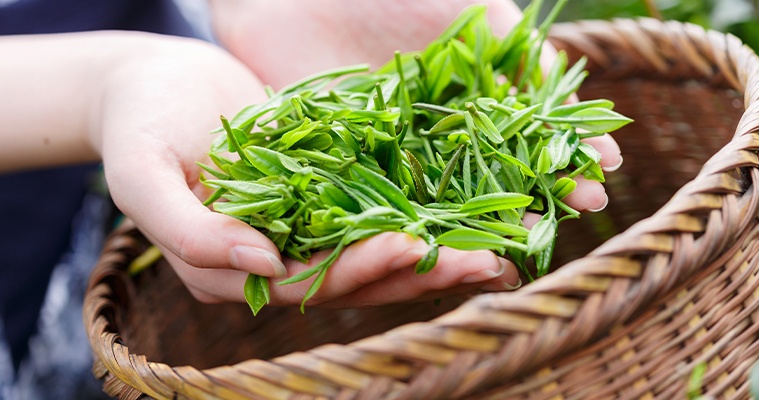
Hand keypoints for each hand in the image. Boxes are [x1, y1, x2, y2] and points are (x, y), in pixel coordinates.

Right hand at [89, 33, 522, 306]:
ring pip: (376, 252)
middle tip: (488, 262)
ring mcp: (303, 229)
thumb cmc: (139, 122)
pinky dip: (423, 215)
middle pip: (357, 277)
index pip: (307, 281)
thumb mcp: (141, 174)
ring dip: (436, 254)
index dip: (362, 268)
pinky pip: (378, 211)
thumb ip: (189, 230)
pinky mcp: (324, 195)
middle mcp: (276, 259)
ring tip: (498, 252)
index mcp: (231, 268)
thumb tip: (264, 265)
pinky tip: (469, 215)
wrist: (155, 82)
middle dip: (421, 269)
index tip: (417, 246)